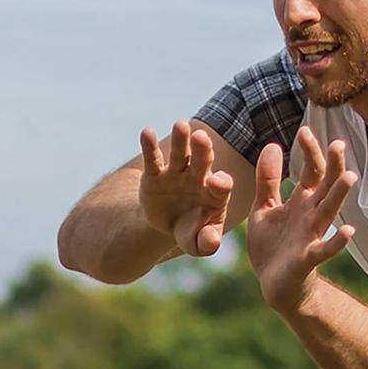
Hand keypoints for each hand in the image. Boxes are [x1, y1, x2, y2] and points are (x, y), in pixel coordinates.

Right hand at [137, 120, 235, 256]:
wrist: (167, 224)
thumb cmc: (191, 233)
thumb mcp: (197, 243)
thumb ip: (206, 243)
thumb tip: (212, 242)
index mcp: (215, 193)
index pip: (221, 185)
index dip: (220, 182)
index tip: (216, 182)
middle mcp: (198, 177)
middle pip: (203, 161)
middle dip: (203, 149)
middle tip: (201, 137)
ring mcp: (177, 173)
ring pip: (181, 154)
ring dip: (181, 140)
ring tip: (180, 125)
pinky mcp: (155, 174)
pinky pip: (153, 158)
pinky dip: (149, 145)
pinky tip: (146, 132)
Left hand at [245, 127, 355, 312]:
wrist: (273, 285)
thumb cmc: (272, 246)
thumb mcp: (264, 209)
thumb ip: (268, 180)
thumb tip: (273, 145)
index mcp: (300, 202)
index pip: (311, 171)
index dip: (309, 152)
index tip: (305, 130)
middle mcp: (310, 216)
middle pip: (326, 186)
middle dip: (332, 166)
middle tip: (339, 144)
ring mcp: (311, 236)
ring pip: (329, 212)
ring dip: (339, 195)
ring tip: (350, 176)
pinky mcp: (307, 258)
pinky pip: (325, 249)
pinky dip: (337, 242)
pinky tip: (349, 231)